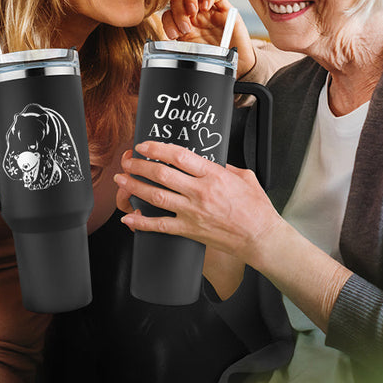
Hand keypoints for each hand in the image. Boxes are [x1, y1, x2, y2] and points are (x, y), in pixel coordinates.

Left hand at [114, 140, 280, 269]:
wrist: (261, 238)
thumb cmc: (256, 209)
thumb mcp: (245, 177)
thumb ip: (224, 166)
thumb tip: (211, 160)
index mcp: (214, 175)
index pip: (179, 156)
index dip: (157, 148)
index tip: (145, 145)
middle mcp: (200, 192)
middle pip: (161, 174)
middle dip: (139, 165)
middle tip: (128, 160)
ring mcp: (193, 212)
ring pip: (156, 196)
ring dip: (135, 186)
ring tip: (122, 179)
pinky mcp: (189, 230)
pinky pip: (160, 226)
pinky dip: (142, 222)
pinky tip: (129, 217)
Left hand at [162, 0, 255, 75]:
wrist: (239, 63)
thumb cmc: (217, 59)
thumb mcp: (193, 54)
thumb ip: (180, 47)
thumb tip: (163, 47)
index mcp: (184, 25)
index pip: (169, 13)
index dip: (168, 21)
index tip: (173, 35)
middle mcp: (194, 16)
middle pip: (178, 0)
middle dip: (177, 12)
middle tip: (184, 29)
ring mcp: (209, 10)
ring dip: (188, 0)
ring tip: (192, 13)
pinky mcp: (225, 8)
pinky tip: (206, 7)